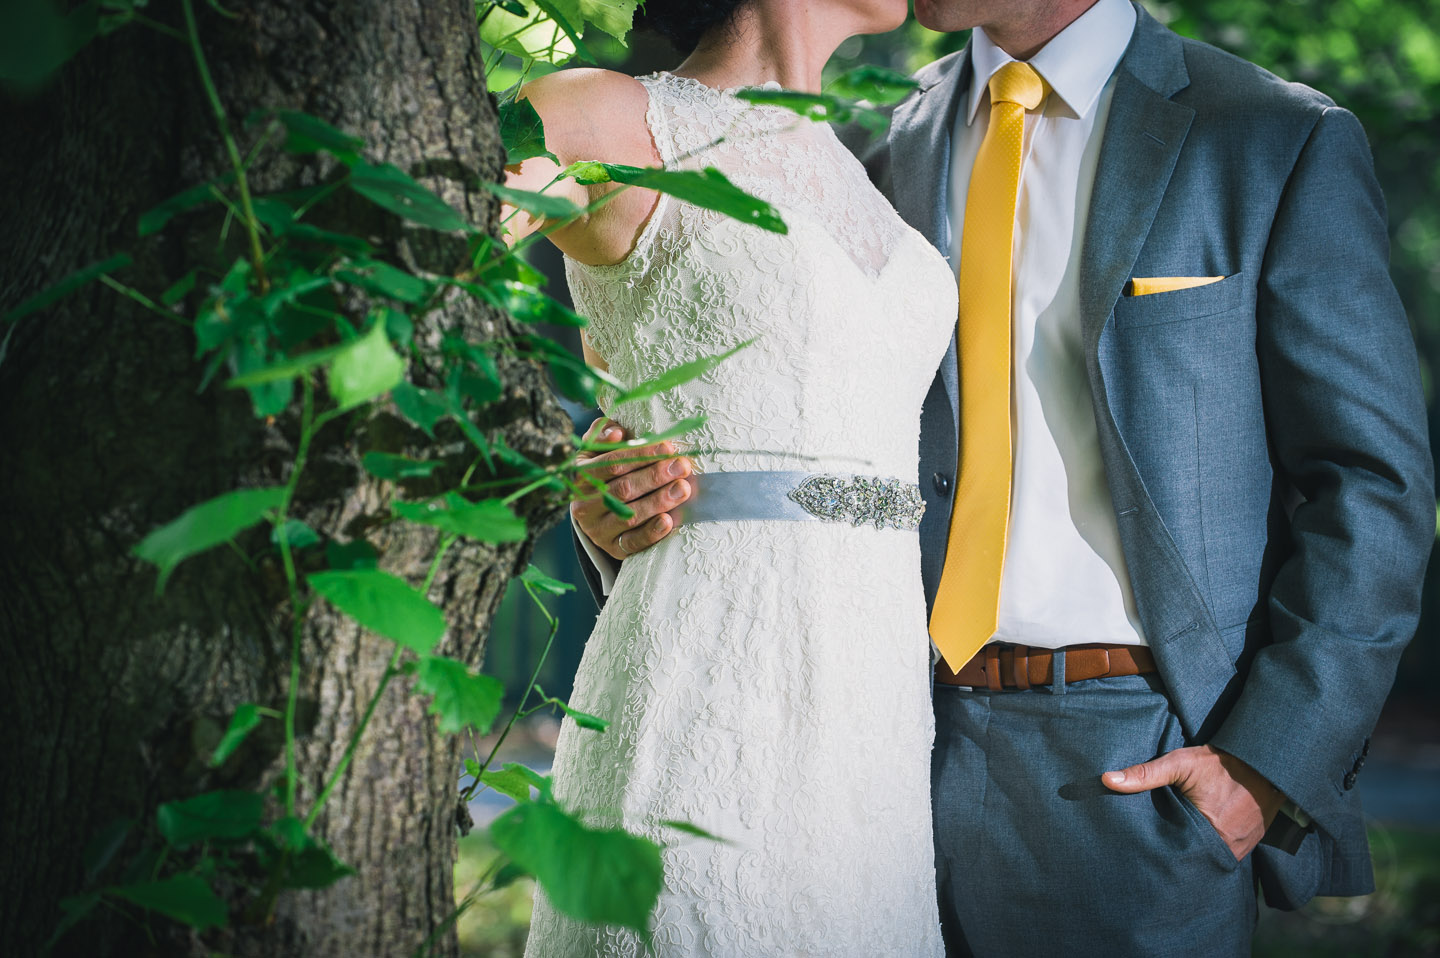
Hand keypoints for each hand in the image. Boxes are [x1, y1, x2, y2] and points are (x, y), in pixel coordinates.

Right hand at [571, 418, 691, 560]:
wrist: (595, 512)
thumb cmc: (603, 472)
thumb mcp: (596, 452)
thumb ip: (603, 436)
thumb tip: (617, 432)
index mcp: (580, 475)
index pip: (612, 464)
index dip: (641, 455)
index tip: (668, 448)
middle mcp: (584, 504)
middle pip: (623, 489)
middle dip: (655, 476)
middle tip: (682, 466)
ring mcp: (597, 529)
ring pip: (629, 515)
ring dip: (659, 501)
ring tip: (683, 489)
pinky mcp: (612, 548)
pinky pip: (631, 543)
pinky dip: (651, 533)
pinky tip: (668, 521)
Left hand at [1102, 744, 1285, 860]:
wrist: (1264, 762)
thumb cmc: (1220, 763)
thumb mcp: (1181, 763)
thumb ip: (1146, 773)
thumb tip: (1107, 780)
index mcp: (1209, 832)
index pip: (1174, 851)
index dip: (1158, 848)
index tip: (1142, 844)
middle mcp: (1227, 847)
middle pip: (1192, 857)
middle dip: (1175, 852)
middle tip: (1154, 846)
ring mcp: (1241, 848)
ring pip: (1208, 857)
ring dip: (1194, 850)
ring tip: (1174, 843)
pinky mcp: (1249, 844)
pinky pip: (1224, 853)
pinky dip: (1210, 846)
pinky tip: (1196, 839)